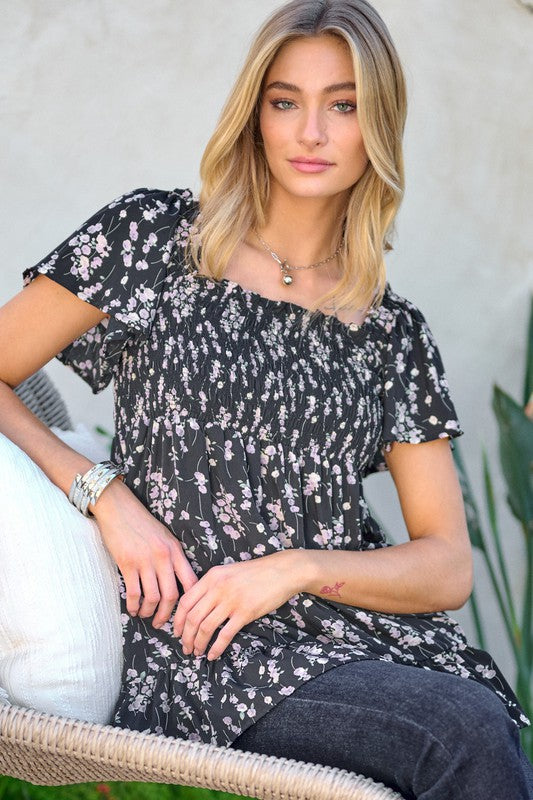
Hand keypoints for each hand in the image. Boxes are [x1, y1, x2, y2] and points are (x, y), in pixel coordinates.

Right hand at [92, 477, 198, 624]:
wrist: (119, 508)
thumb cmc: (142, 523)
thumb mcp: (165, 536)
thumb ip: (172, 556)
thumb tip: (178, 580)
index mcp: (175, 550)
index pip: (190, 581)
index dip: (190, 602)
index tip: (186, 613)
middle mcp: (163, 557)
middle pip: (172, 595)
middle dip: (167, 614)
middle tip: (162, 624)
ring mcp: (145, 561)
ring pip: (152, 597)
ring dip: (149, 612)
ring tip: (145, 616)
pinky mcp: (127, 563)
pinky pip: (134, 592)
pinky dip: (134, 605)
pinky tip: (132, 609)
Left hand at [173, 550, 299, 659]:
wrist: (281, 571)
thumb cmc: (255, 573)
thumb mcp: (228, 572)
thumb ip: (211, 585)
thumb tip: (196, 607)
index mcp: (212, 576)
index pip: (185, 601)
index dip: (178, 620)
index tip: (176, 633)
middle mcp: (218, 588)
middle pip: (192, 617)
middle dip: (186, 636)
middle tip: (185, 648)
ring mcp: (231, 600)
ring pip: (205, 627)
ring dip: (198, 644)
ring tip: (197, 653)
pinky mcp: (245, 612)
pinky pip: (224, 634)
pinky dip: (216, 648)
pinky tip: (213, 655)